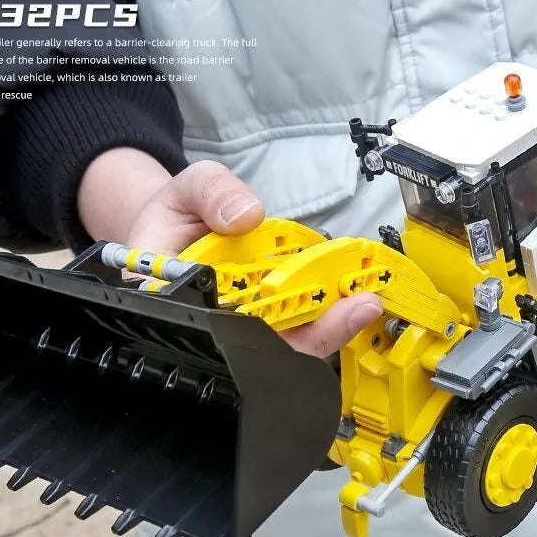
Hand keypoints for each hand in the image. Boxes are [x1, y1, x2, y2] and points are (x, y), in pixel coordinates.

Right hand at [77, 149, 381, 356]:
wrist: (186, 225)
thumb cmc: (180, 215)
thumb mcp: (188, 189)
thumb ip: (211, 194)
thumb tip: (246, 215)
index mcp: (173, 299)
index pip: (208, 328)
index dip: (249, 333)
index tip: (286, 316)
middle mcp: (211, 323)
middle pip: (259, 347)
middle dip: (310, 332)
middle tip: (352, 308)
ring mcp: (245, 326)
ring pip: (286, 344)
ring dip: (327, 327)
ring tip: (363, 303)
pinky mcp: (271, 319)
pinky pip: (300, 326)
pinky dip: (328, 315)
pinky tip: (354, 299)